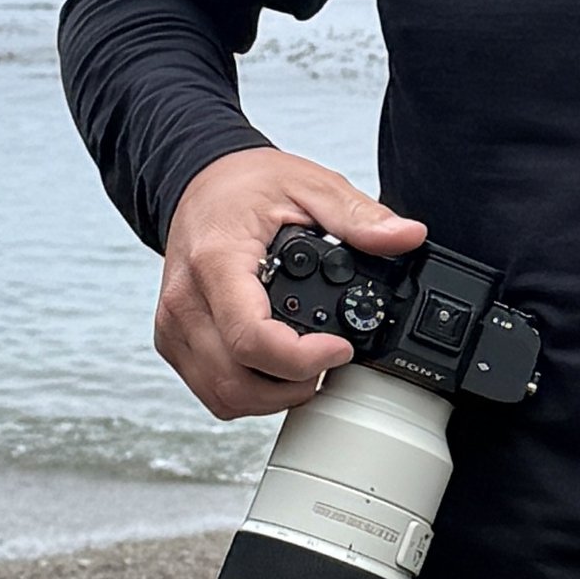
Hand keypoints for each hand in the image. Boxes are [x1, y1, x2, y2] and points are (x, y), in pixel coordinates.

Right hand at [155, 147, 427, 419]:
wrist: (198, 182)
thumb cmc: (245, 185)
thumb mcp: (311, 185)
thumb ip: (359, 216)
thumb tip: (406, 237)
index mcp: (216, 262)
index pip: (251, 339)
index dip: (302, 360)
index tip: (340, 349)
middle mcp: (186, 302)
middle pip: (237, 381)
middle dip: (295, 383)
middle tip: (330, 356)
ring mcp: (174, 325)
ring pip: (224, 396)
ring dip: (273, 395)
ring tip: (307, 362)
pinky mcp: (173, 340)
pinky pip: (212, 390)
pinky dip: (250, 391)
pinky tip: (277, 365)